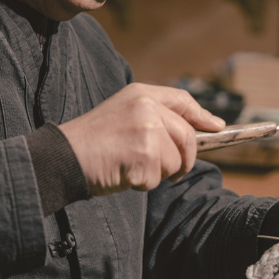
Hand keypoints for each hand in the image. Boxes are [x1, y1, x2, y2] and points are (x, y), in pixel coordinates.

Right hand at [59, 83, 225, 195]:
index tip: (216, 127)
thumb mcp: (123, 115)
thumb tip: (201, 129)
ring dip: (157, 173)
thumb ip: (155, 117)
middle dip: (183, 159)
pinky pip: (157, 179)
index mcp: (141, 94)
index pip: (181, 101)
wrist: (62, 157)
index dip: (202, 115)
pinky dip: (142, 184)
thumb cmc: (93, 141)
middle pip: (187, 137)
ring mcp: (146, 132)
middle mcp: (146, 108)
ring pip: (175, 162)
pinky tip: (122, 174)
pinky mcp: (143, 157)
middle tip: (169, 171)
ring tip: (129, 165)